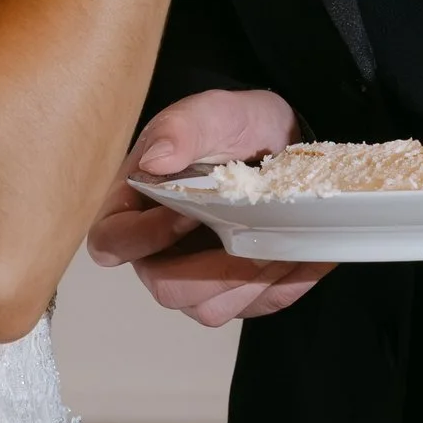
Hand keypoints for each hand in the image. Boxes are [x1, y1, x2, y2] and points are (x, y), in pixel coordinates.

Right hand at [86, 88, 331, 324]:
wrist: (277, 138)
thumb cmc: (232, 125)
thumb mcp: (210, 113)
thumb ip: (180, 128)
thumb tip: (154, 161)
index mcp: (134, 208)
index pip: (112, 242)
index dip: (143, 239)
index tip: (188, 213)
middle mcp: (158, 251)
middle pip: (167, 289)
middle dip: (214, 271)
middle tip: (254, 236)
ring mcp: (197, 276)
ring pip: (212, 309)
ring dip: (253, 283)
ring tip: (286, 244)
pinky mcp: (237, 289)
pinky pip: (256, 305)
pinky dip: (287, 285)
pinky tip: (310, 256)